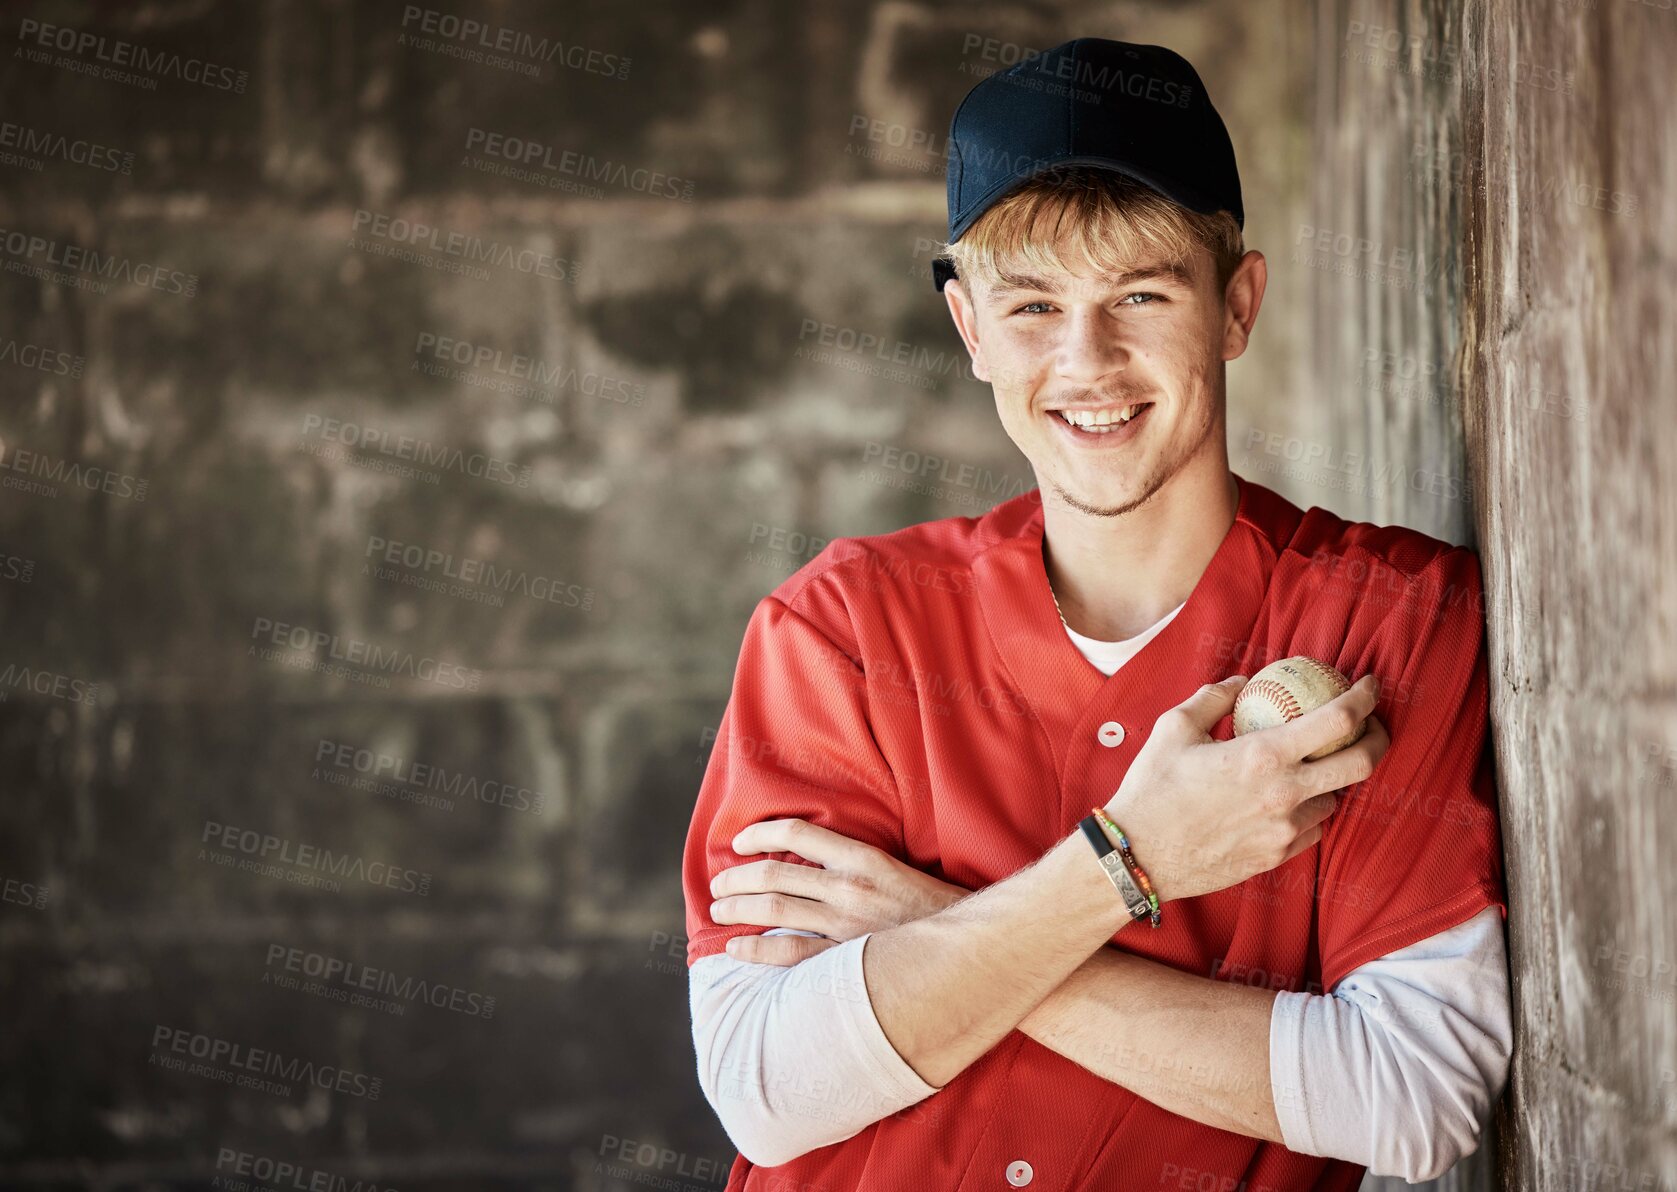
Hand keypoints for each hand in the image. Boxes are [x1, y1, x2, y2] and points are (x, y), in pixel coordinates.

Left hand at [709, 818, 970, 965]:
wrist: (969, 950)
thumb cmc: (933, 908)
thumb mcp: (895, 869)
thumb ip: (853, 864)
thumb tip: (809, 861)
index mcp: (862, 858)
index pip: (798, 833)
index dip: (760, 833)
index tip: (739, 842)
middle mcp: (848, 887)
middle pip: (774, 875)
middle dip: (737, 877)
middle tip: (718, 883)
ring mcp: (845, 925)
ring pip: (774, 911)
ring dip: (738, 908)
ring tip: (718, 908)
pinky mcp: (845, 960)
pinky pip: (788, 955)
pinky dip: (755, 950)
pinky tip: (735, 948)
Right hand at [1104, 673, 1389, 903]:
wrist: (1137, 855)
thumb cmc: (1152, 788)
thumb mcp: (1174, 727)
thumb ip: (1214, 697)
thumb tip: (1242, 681)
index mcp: (1263, 756)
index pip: (1338, 719)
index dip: (1365, 697)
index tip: (1370, 684)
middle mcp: (1285, 794)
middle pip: (1361, 763)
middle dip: (1377, 737)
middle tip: (1369, 724)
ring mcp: (1285, 830)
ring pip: (1335, 799)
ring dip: (1332, 779)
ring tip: (1313, 766)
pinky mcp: (1276, 856)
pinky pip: (1312, 829)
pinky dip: (1309, 810)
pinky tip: (1289, 800)